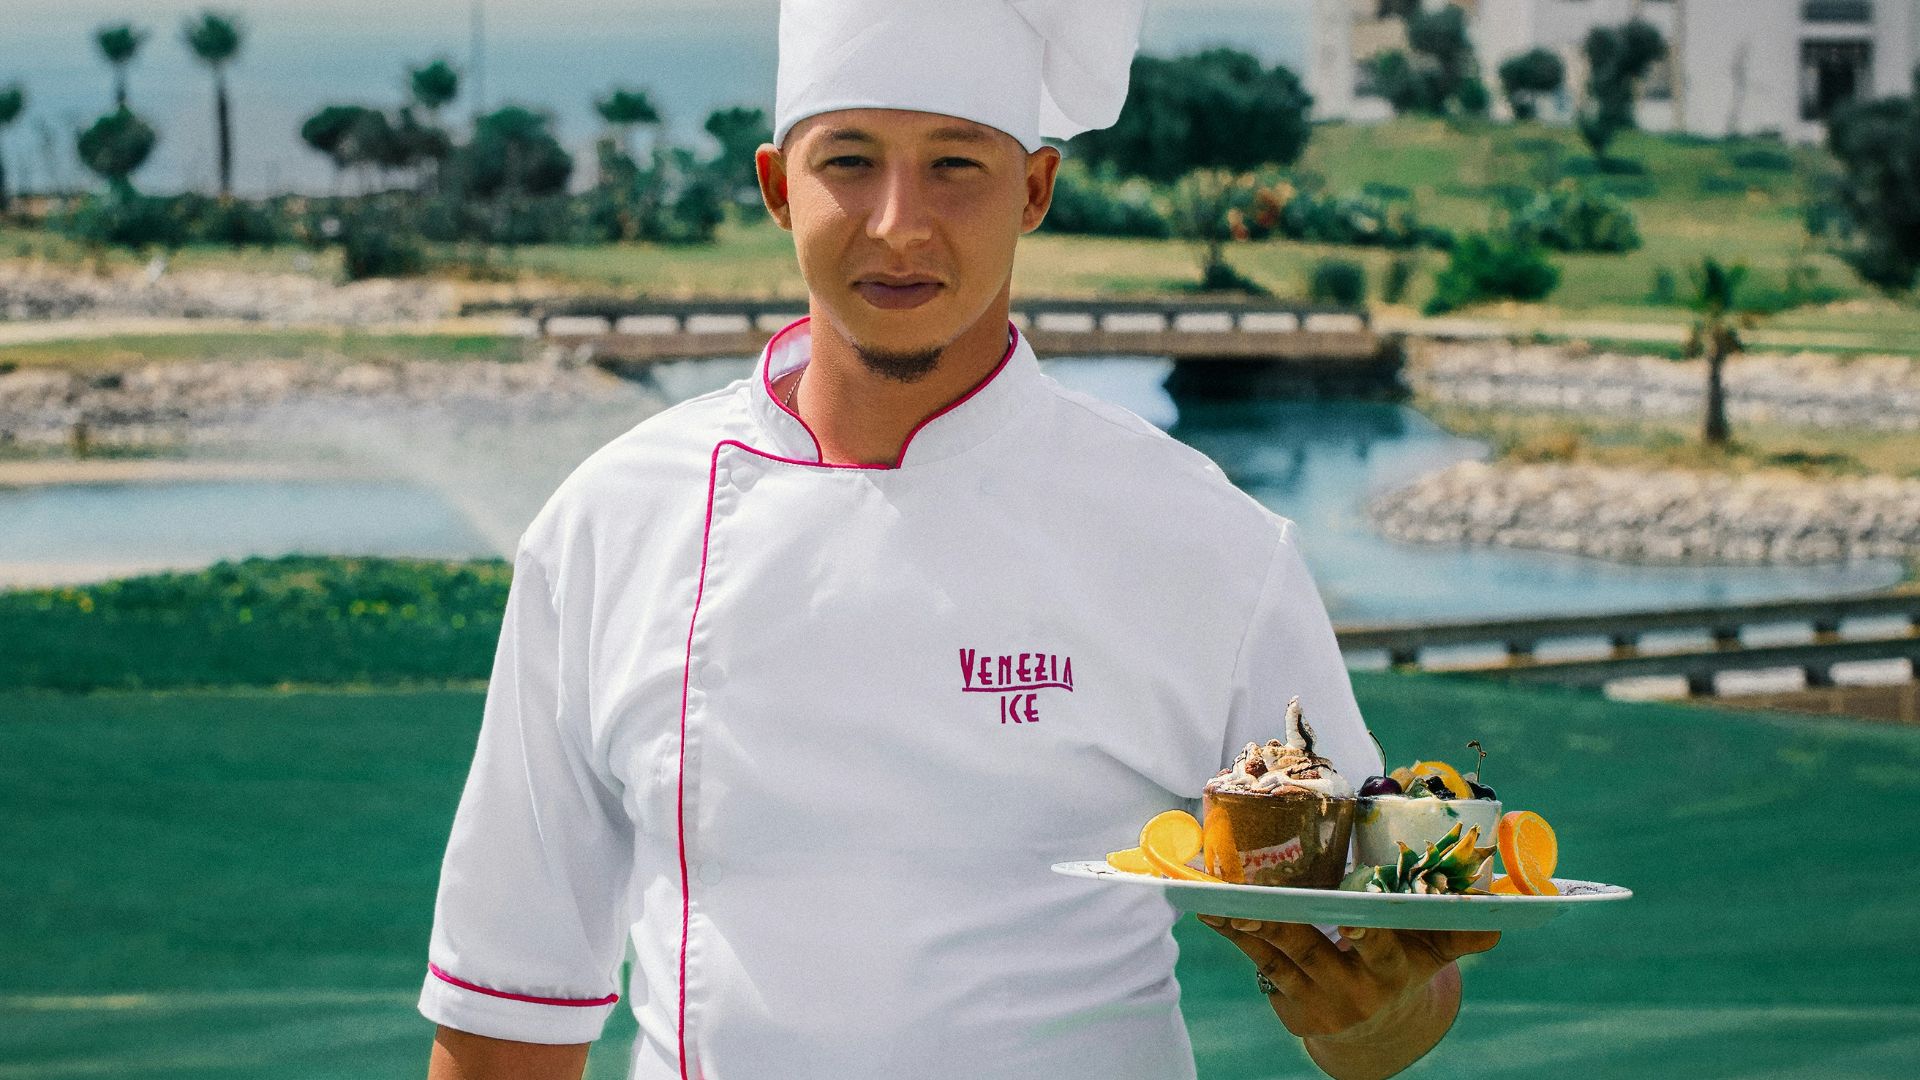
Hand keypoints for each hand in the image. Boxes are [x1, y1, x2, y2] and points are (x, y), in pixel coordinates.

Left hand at [1198, 916, 1498, 1039]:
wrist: (1378, 1031)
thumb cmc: (1404, 967)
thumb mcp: (1434, 953)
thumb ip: (1460, 931)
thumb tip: (1497, 908)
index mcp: (1393, 970)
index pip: (1383, 950)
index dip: (1369, 937)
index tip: (1353, 922)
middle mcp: (1355, 989)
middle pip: (1315, 950)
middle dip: (1287, 925)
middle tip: (1256, 900)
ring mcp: (1318, 999)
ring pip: (1279, 955)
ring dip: (1249, 926)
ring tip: (1222, 898)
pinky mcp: (1289, 1006)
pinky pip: (1258, 963)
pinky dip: (1235, 934)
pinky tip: (1210, 909)